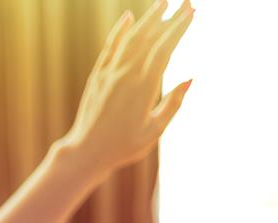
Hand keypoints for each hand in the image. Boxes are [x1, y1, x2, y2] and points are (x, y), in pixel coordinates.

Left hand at [60, 0, 195, 179]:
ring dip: (147, 19)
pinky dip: (119, 31)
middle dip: (169, 18)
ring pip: (130, 38)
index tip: (192, 13)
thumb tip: (189, 79)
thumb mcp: (154, 130)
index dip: (178, 29)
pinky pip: (109, 48)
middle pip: (150, 38)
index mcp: (143, 88)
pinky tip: (128, 17)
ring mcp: (109, 74)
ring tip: (162, 3)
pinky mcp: (97, 77)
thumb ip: (172, 105)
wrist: (85, 152)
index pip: (164, 49)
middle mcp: (125, 75)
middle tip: (185, 2)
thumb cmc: (122, 146)